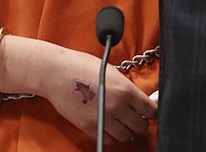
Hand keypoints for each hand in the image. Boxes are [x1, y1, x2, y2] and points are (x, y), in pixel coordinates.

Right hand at [41, 49, 155, 143]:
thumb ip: (125, 86)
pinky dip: (111, 136)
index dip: (150, 110)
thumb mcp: (109, 70)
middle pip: (141, 125)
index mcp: (126, 89)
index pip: (151, 110)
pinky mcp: (90, 127)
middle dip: (139, 121)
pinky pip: (109, 140)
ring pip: (127, 136)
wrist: (54, 72)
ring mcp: (104, 118)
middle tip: (133, 116)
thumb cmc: (79, 65)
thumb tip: (136, 98)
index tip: (147, 110)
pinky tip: (108, 126)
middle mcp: (117, 106)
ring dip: (126, 130)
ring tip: (120, 122)